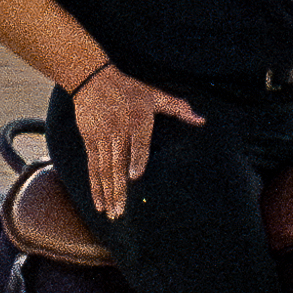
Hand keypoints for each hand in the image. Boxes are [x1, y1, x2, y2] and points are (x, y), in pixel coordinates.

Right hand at [74, 64, 201, 216]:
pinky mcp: (90, 141)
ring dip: (107, 193)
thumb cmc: (129, 89)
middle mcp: (119, 130)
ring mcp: (103, 137)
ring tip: (111, 213)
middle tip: (121, 212)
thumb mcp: (155, 95)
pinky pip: (93, 167)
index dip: (135, 160)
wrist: (93, 79)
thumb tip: (202, 120)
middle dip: (119, 189)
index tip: (134, 177)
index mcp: (138, 120)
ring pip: (105, 170)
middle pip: (118, 164)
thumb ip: (179, 108)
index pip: (137, 144)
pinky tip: (99, 203)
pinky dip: (95, 186)